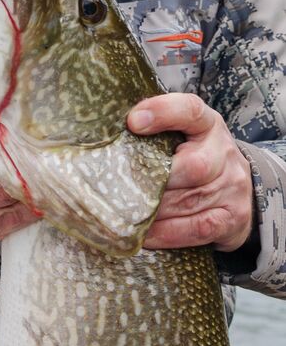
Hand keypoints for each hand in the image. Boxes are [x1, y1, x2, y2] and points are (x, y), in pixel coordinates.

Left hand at [127, 94, 253, 251]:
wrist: (237, 187)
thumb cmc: (194, 154)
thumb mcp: (181, 132)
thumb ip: (154, 129)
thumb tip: (107, 133)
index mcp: (207, 124)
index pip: (191, 110)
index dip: (163, 113)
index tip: (133, 122)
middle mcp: (224, 153)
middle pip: (193, 166)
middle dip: (154, 179)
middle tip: (120, 186)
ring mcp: (232, 187)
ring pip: (189, 200)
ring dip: (153, 210)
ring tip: (123, 212)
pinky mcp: (232, 218)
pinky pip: (196, 228)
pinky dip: (166, 233)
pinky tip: (144, 235)